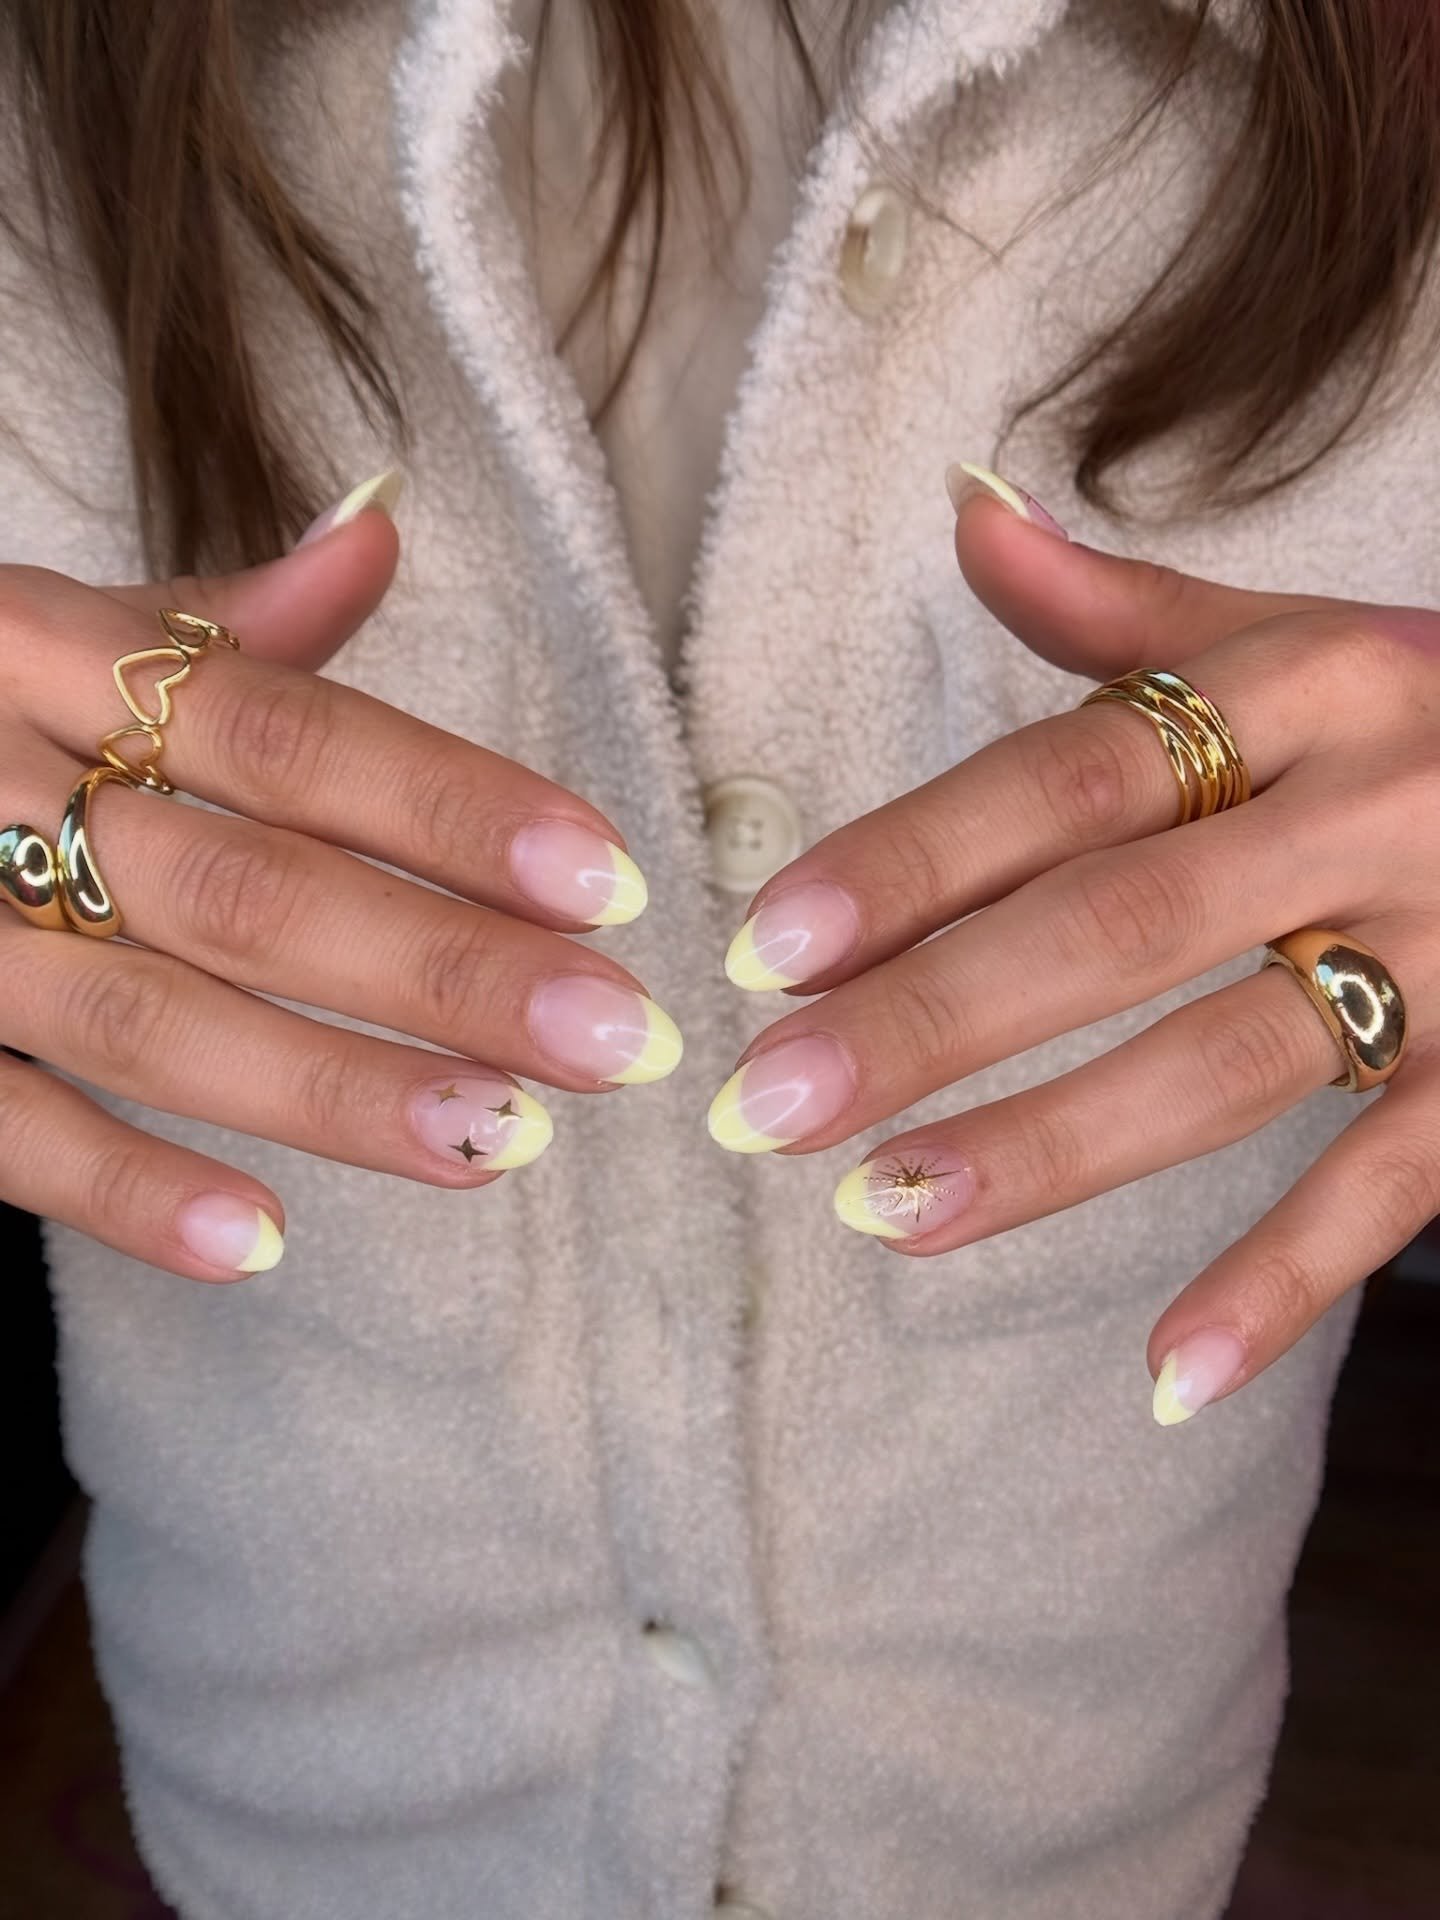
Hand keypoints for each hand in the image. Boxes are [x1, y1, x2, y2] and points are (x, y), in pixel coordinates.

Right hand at [1, 506, 679, 1281]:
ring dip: (330, 1089)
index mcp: (35, 651)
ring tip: (497, 1141)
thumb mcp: (38, 630)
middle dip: (443, 969)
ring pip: (143, 1014)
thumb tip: (379, 531)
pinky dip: (123, 1191)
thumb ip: (205, 622)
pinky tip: (264, 1244)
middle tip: (614, 1039)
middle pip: (244, 884)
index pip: (285, 730)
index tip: (612, 879)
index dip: (452, 805)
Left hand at [708, 467, 1436, 1423]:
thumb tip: (966, 509)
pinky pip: (1392, 1186)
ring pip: (1227, 1060)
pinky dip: (1283, 1286)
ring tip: (885, 1214)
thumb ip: (1131, 605)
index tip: (765, 945)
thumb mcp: (1314, 634)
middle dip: (932, 1020)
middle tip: (770, 1104)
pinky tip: (1163, 1376)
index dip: (916, 857)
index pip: (1074, 773)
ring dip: (1051, 1148)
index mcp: (1312, 684)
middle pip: (1120, 921)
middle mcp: (1377, 808)